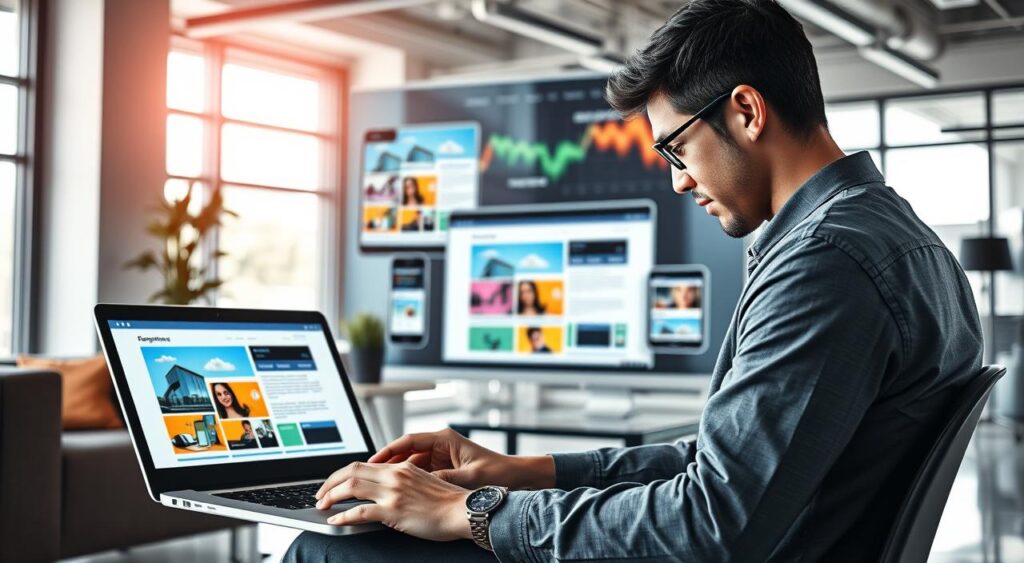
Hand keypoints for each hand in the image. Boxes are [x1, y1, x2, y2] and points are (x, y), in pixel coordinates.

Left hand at [314, 461, 470, 540]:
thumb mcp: (423, 482)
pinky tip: (335, 520)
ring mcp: (393, 492)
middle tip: (320, 494)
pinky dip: (343, 516)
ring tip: (322, 505)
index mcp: (401, 468)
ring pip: (351, 487)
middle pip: (351, 471)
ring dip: (331, 496)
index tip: (333, 484)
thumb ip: (403, 482)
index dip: (342, 474)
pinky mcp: (393, 511)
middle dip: (330, 483)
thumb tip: (385, 491)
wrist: (463, 511)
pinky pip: (360, 512)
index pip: (362, 464)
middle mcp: (395, 475)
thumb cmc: (448, 502)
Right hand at [367, 428, 554, 489]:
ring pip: (409, 463)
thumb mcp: (469, 477)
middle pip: (405, 451)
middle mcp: (440, 444)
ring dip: (395, 473)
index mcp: (444, 439)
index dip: (388, 451)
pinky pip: (419, 472)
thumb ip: (444, 478)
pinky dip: (407, 481)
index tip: (373, 461)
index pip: (408, 441)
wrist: (515, 476)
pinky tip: (397, 491)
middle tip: (367, 475)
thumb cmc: (497, 472)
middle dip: (386, 463)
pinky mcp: (443, 467)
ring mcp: (440, 455)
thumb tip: (421, 483)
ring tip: (378, 485)